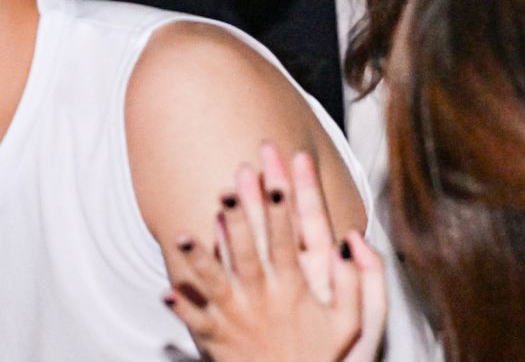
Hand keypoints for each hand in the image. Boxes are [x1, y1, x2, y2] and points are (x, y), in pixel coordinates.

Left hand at [166, 147, 384, 361]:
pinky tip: (166, 291)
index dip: (282, 210)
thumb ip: (357, 281)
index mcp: (293, 290)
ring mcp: (237, 319)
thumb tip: (350, 242)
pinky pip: (196, 323)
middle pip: (247, 251)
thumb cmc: (325, 358)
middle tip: (229, 187)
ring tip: (182, 236)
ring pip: (214, 282)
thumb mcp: (351, 322)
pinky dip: (182, 308)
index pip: (286, 241)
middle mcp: (262, 300)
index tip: (277, 181)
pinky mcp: (219, 341)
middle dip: (238, 217)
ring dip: (198, 258)